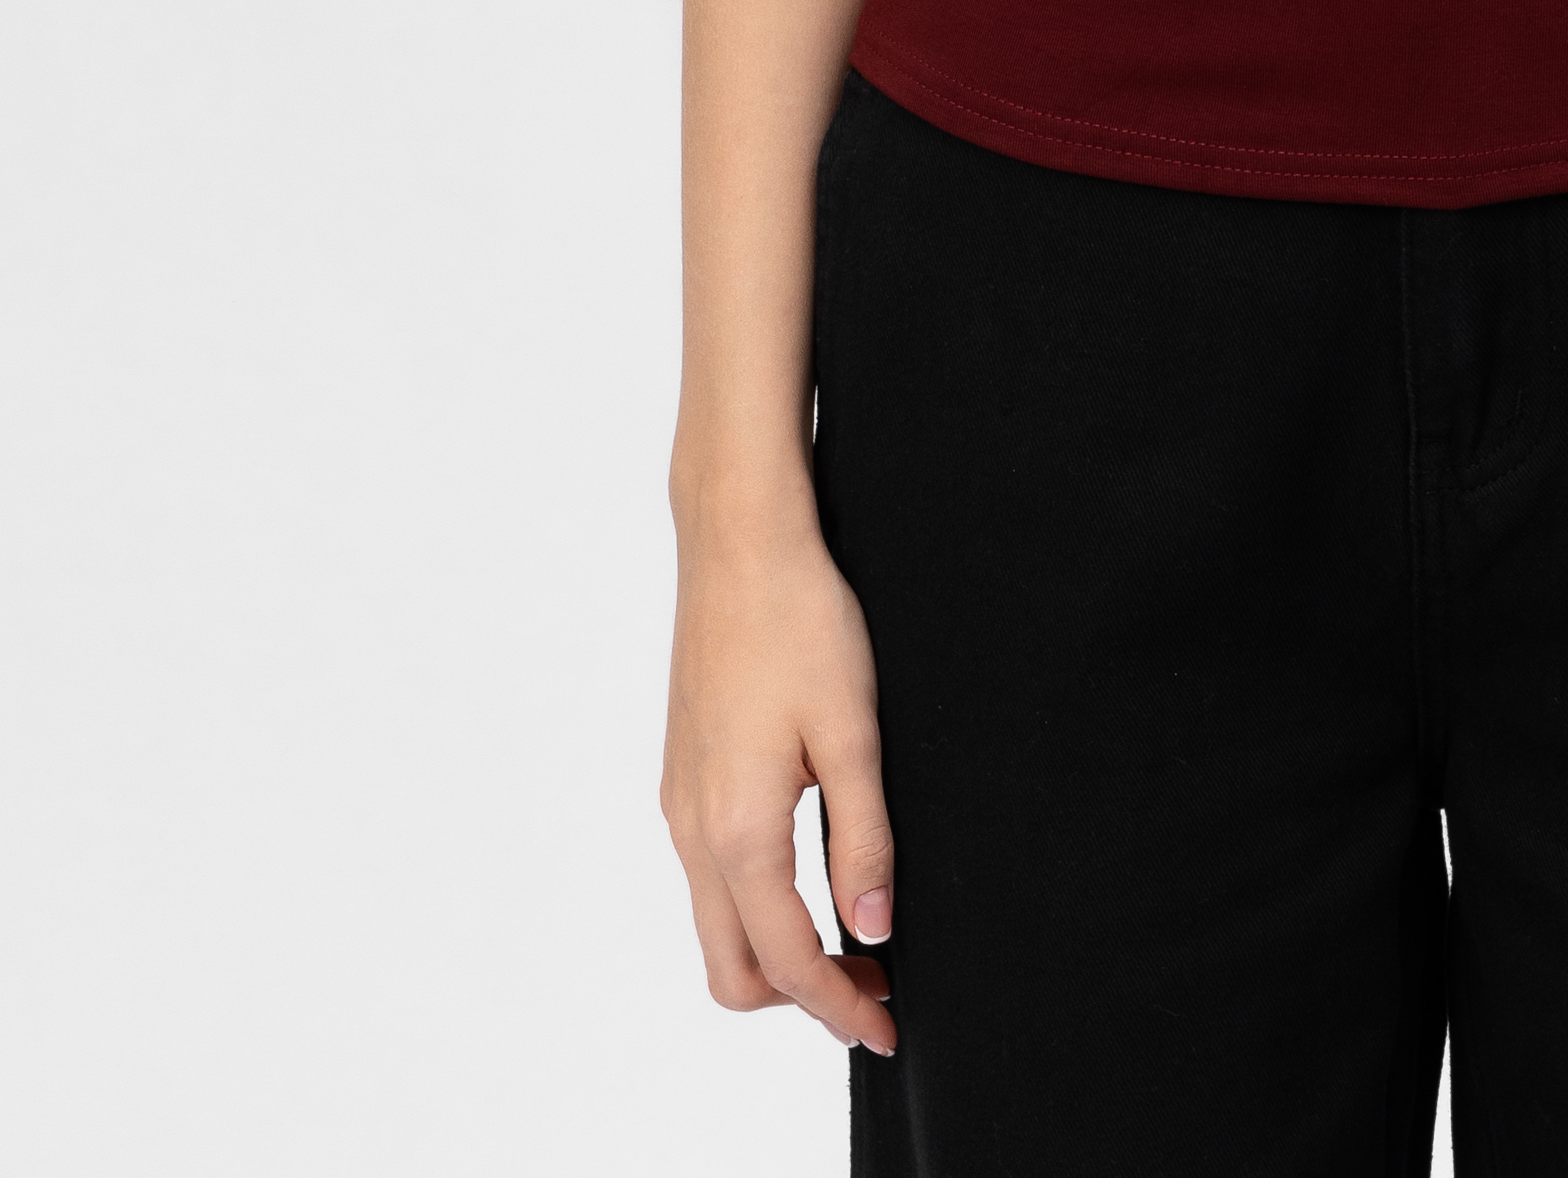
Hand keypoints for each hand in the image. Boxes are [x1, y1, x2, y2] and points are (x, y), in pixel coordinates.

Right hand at [661, 499, 898, 1060]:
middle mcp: (693, 830)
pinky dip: (754, 906)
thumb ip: (863, 839)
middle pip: (733, 971)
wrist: (737, 541)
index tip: (888, 1027)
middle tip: (876, 986)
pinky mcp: (681, 775)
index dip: (840, 1008)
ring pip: (715, 925)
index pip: (787, 962)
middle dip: (802, 998)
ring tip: (853, 934)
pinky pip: (707, 877)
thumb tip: (873, 928)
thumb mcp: (853, 732)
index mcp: (738, 830)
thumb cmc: (799, 622)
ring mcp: (679, 803)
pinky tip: (807, 873)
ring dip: (777, 952)